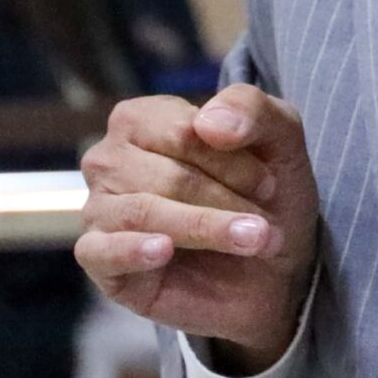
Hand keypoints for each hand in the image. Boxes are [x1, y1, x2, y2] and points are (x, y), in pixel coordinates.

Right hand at [74, 84, 318, 370]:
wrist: (272, 270)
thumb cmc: (263, 193)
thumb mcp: (278, 136)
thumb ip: (249, 107)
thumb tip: (206, 122)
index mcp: (141, 119)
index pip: (183, 131)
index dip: (232, 159)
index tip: (269, 183)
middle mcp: (109, 159)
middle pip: (168, 175)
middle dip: (226, 199)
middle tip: (264, 224)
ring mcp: (99, 209)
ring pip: (145, 211)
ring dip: (207, 227)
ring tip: (253, 240)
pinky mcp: (100, 260)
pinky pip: (102, 250)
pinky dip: (134, 250)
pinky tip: (164, 250)